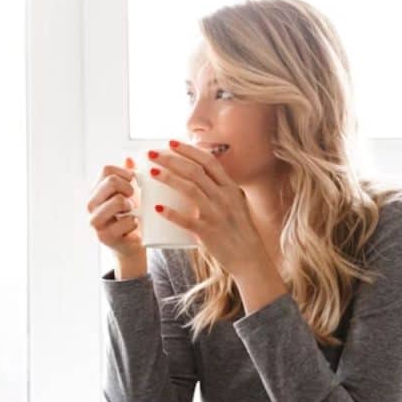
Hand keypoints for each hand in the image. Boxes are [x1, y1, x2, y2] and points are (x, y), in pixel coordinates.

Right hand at [87, 162, 141, 258]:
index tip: (133, 181)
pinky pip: (127, 221)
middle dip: (129, 188)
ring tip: (131, 213)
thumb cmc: (129, 217)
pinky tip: (132, 228)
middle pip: (111, 181)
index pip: (106, 170)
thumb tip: (129, 158)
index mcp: (95, 191)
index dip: (124, 172)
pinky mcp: (104, 236)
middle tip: (132, 198)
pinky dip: (135, 223)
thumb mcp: (129, 195)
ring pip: (118, 201)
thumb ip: (127, 177)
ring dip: (131, 206)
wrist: (129, 246)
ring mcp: (95, 221)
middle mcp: (90, 205)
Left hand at [147, 141, 283, 303]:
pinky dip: (172, 213)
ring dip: (169, 178)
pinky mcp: (208, 233)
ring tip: (151, 172)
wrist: (250, 258)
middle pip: (195, 171)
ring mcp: (217, 215)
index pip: (209, 162)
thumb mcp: (234, 204)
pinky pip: (187, 221)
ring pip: (190, 190)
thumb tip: (194, 178)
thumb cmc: (238, 230)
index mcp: (230, 188)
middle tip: (152, 154)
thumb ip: (218, 190)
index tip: (171, 143)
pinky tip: (158, 208)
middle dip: (171, 159)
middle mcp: (224, 198)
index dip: (189, 150)